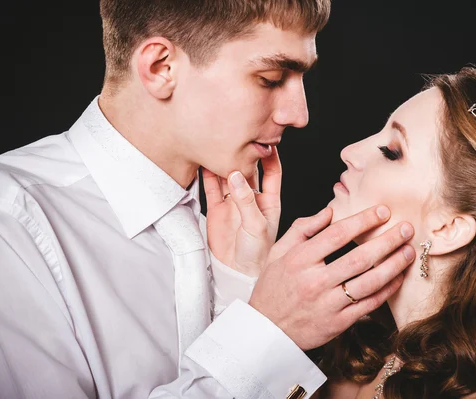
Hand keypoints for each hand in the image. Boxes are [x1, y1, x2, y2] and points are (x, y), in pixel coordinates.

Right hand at [203, 148, 281, 275]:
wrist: (236, 273)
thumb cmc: (256, 254)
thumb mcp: (256, 225)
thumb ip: (246, 200)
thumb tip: (235, 174)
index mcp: (269, 200)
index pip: (273, 171)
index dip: (270, 155)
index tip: (265, 139)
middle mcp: (252, 198)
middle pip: (248, 169)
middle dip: (243, 153)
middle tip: (236, 137)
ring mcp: (233, 202)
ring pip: (228, 175)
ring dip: (223, 162)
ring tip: (216, 145)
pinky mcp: (216, 209)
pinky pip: (211, 187)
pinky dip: (206, 175)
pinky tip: (202, 161)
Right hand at [249, 205, 415, 349]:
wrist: (267, 329)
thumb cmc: (273, 287)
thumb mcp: (278, 252)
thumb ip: (302, 228)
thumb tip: (329, 211)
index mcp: (299, 260)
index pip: (337, 235)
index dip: (363, 220)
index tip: (383, 211)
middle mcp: (314, 281)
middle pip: (359, 258)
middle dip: (388, 241)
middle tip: (406, 229)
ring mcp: (327, 304)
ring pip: (369, 282)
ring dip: (394, 265)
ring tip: (409, 251)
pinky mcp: (337, 323)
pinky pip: (369, 305)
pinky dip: (387, 290)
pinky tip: (398, 277)